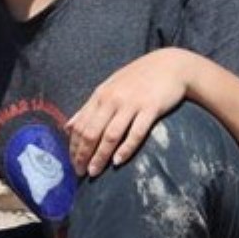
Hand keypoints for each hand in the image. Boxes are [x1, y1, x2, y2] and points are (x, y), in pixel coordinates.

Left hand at [65, 48, 197, 176]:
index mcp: (100, 95)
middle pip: (92, 132)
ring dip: (100, 156)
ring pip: (111, 135)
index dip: (74, 146)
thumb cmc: (138, 78)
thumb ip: (89, 108)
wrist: (170, 65)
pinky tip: (118, 161)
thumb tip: (68, 127)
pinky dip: (126, 148)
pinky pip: (136, 132)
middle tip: (81, 172)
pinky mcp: (151, 108)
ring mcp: (131, 103)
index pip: (81, 125)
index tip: (73, 163)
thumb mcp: (109, 88)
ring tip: (95, 172)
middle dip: (83, 155)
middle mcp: (112, 99)